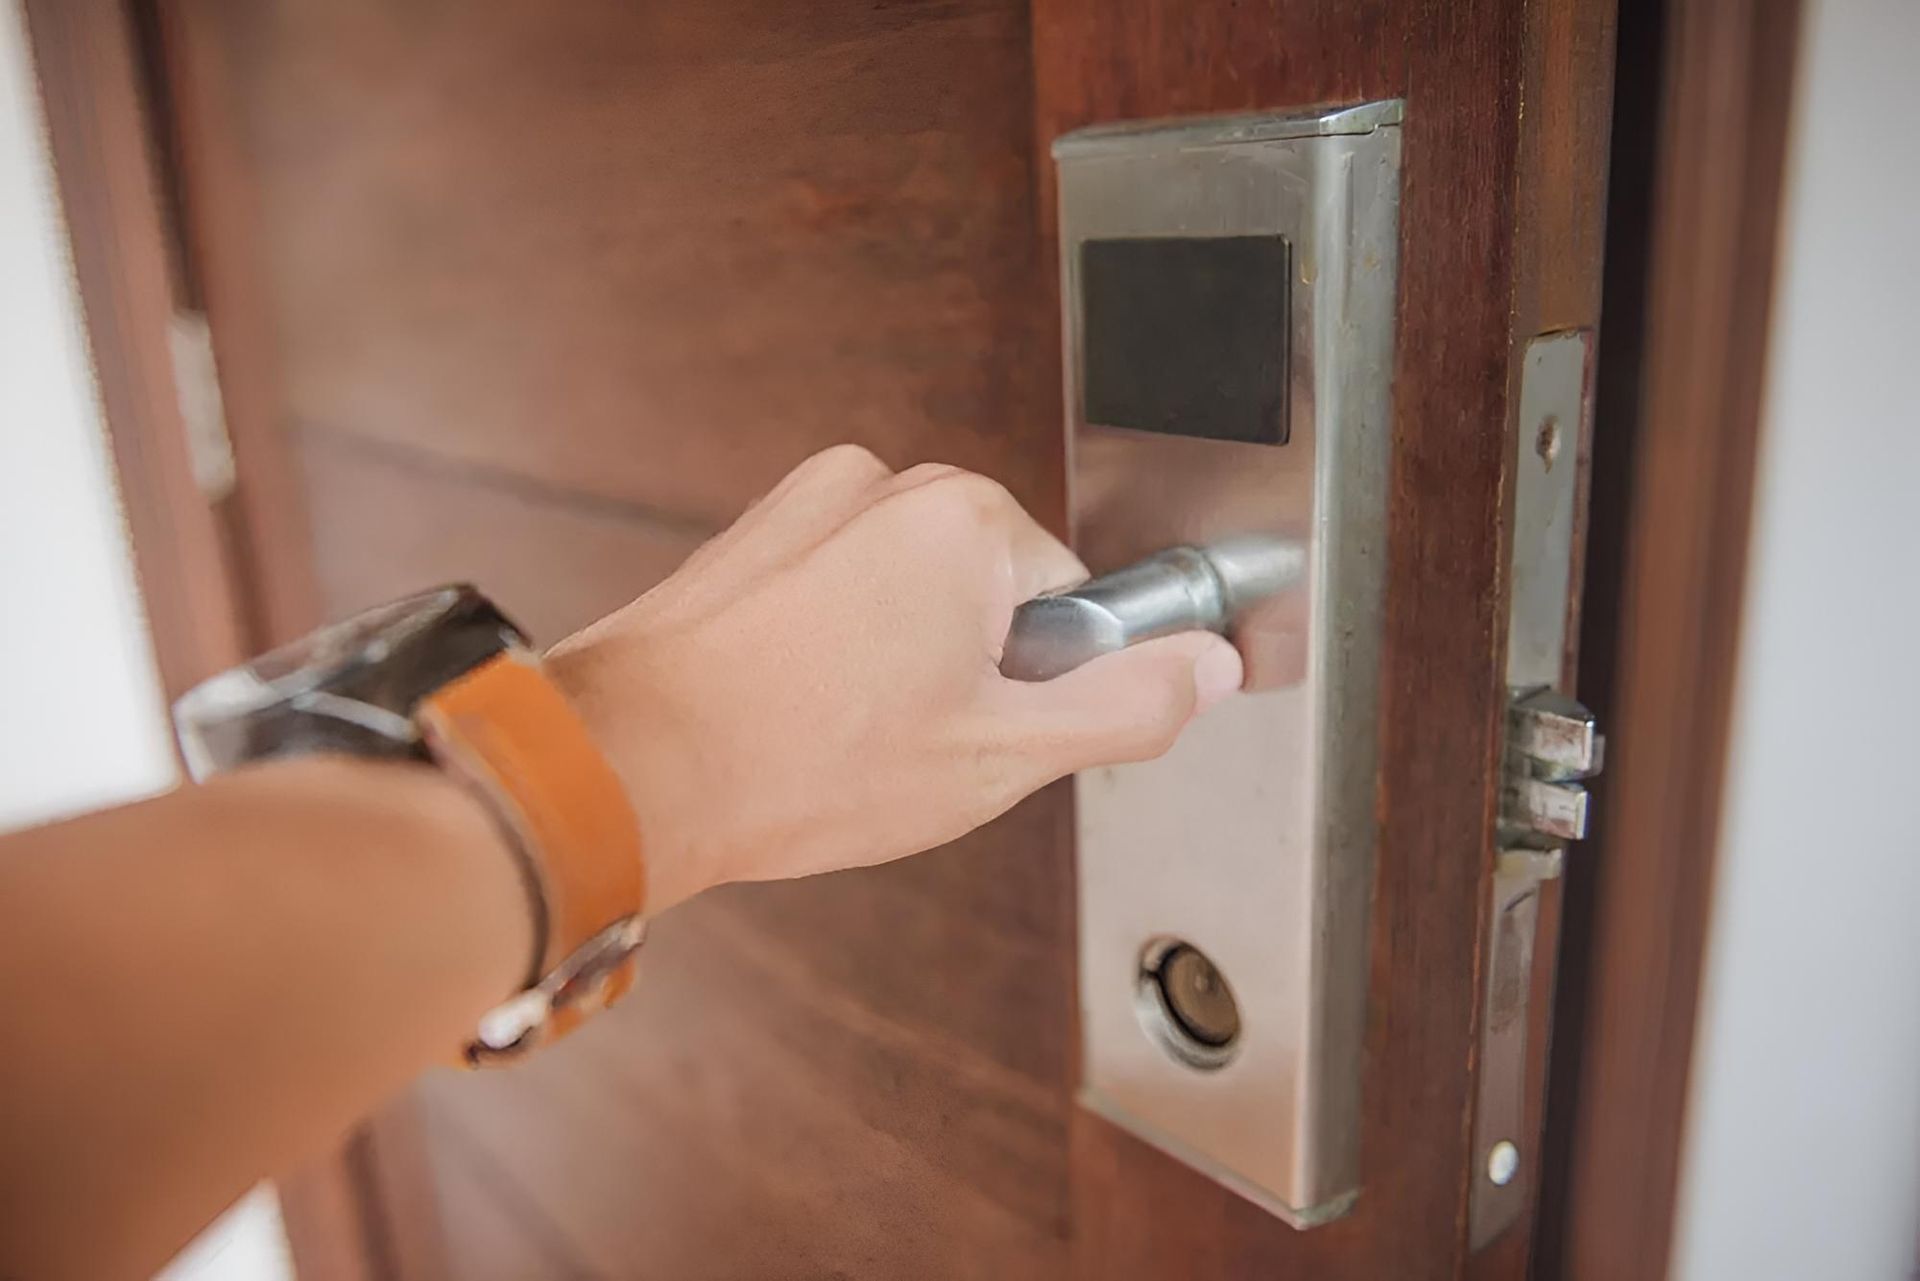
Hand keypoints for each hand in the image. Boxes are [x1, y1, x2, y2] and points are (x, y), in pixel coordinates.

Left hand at [547, 445, 1243, 911]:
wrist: (630, 769)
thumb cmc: (799, 761)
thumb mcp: (1003, 756)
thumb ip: (1128, 705)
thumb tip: (1205, 667)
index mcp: (965, 517)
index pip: (1072, 600)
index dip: (1037, 684)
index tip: (977, 726)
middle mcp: (886, 483)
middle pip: (994, 589)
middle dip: (970, 669)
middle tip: (908, 739)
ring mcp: (809, 503)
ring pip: (913, 595)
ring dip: (900, 661)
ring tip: (842, 728)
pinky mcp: (756, 535)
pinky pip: (842, 592)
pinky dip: (837, 648)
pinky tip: (801, 707)